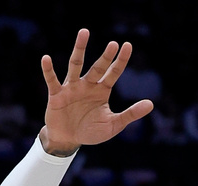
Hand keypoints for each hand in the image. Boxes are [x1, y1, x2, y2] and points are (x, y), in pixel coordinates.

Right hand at [40, 28, 154, 154]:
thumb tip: (151, 104)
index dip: (120, 60)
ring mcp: (72, 88)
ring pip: (76, 65)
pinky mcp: (56, 94)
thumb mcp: (114, 125)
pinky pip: (52, 80)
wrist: (69, 140)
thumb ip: (131, 114)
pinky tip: (46, 59)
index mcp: (102, 91)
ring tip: (84, 33)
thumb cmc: (91, 131)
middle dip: (105, 56)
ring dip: (80, 49)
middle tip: (113, 44)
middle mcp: (88, 85)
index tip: (128, 45)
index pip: (113, 72)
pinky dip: (49, 70)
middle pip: (98, 67)